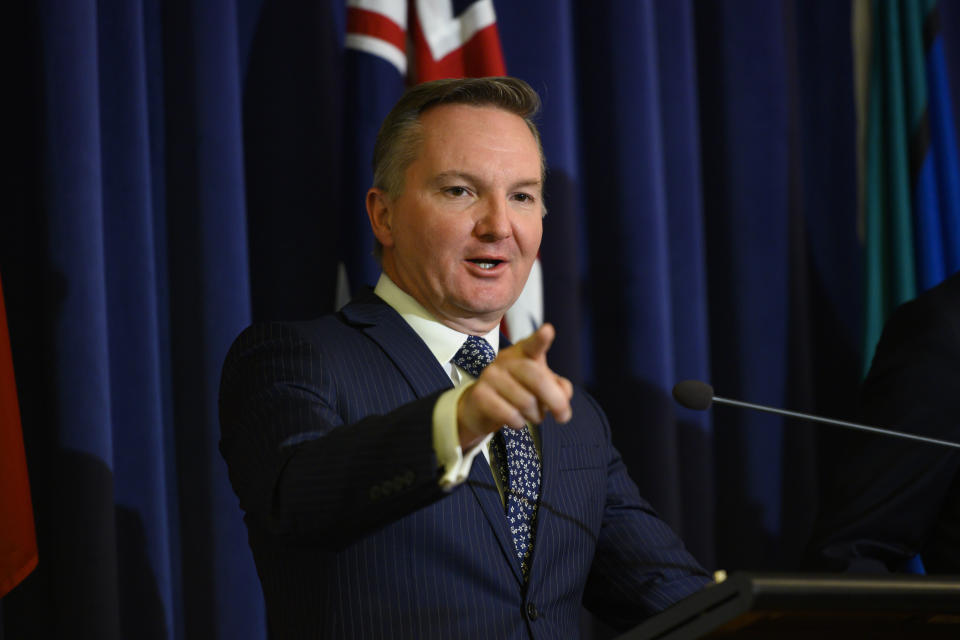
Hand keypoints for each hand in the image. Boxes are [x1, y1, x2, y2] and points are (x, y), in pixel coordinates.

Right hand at [456, 323, 573, 448]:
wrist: (479, 407)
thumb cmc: (517, 393)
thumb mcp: (541, 388)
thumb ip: (558, 388)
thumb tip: (564, 393)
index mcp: (523, 353)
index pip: (533, 345)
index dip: (541, 339)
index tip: (548, 331)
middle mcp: (505, 360)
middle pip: (537, 379)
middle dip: (555, 400)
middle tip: (563, 416)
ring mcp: (490, 376)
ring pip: (526, 402)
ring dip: (536, 416)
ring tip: (531, 415)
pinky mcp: (480, 395)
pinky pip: (510, 415)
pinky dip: (519, 423)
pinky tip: (515, 420)